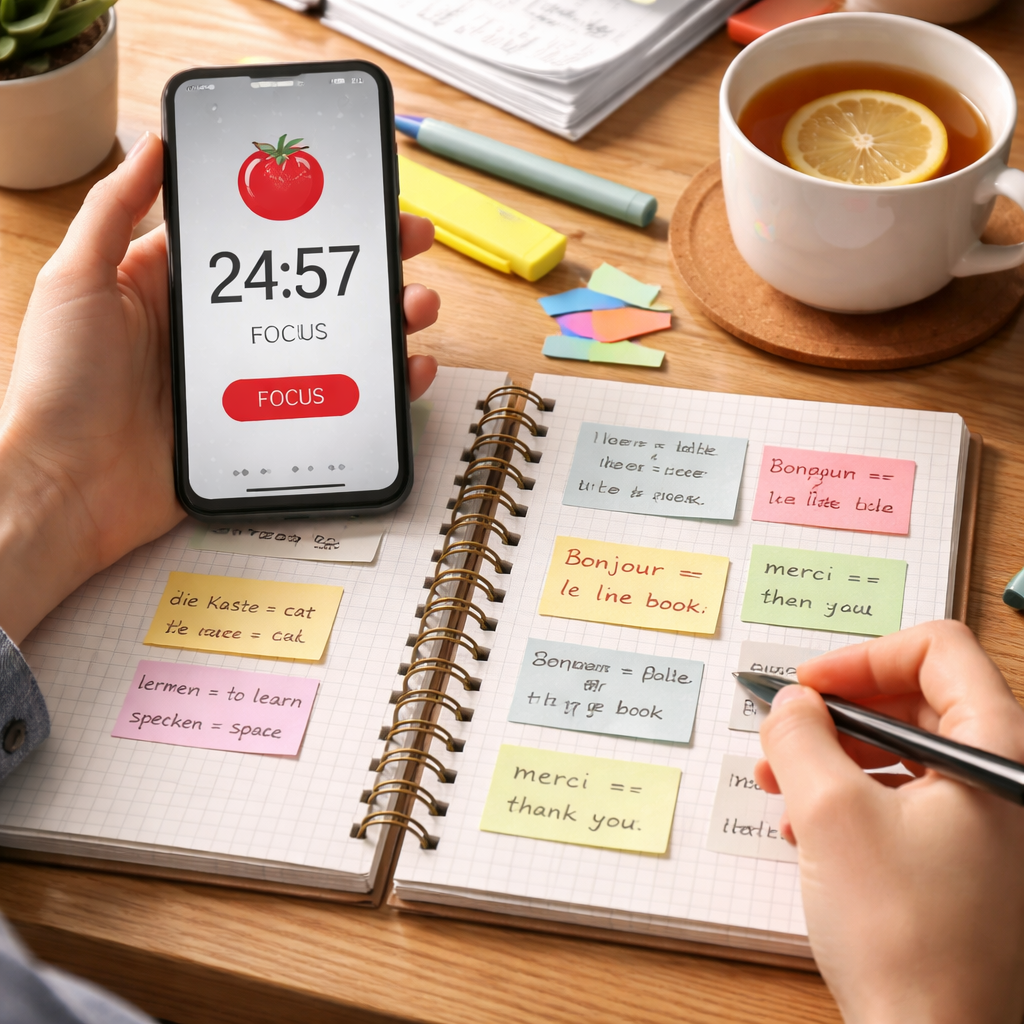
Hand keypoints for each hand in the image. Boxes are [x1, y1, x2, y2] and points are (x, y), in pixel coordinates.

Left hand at [0, 132, 439, 645]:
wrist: (68, 490)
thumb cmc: (61, 387)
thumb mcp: (77, 280)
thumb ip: (114, 209)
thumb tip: (154, 145)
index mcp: (180, 287)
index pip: (261, 240)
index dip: (311, 215)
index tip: (356, 193)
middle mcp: (221, 331)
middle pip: (310, 287)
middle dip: (366, 262)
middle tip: (408, 242)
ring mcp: (249, 380)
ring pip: (333, 341)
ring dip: (384, 319)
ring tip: (416, 305)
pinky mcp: (266, 427)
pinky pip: (335, 402)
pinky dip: (379, 388)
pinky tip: (407, 370)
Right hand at [755, 620, 1023, 1023]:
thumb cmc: (905, 936)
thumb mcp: (828, 813)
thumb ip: (800, 735)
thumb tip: (790, 704)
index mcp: (998, 751)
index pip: (936, 650)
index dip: (862, 657)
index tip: (807, 686)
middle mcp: (1007, 781)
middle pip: (918, 701)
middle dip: (837, 715)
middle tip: (783, 734)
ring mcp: (993, 828)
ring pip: (908, 755)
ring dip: (836, 761)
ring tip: (779, 789)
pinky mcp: (972, 865)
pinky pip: (912, 803)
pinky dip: (855, 803)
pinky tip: (808, 833)